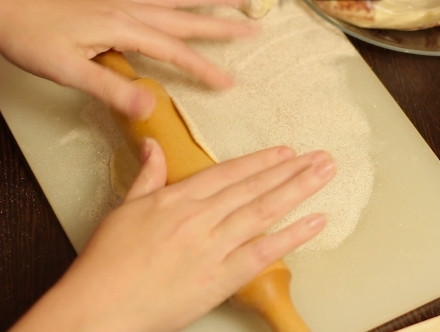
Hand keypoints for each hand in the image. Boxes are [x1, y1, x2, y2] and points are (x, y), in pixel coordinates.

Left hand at [0, 0, 256, 118]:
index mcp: (123, 27)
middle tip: (255, 26)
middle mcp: (129, 7)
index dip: (203, 68)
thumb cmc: (28, 33)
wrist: (2, 2)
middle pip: (187, 16)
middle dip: (223, 23)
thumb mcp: (66, 69)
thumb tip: (150, 109)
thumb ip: (110, 88)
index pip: (175, 52)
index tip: (228, 82)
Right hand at [11, 139, 335, 330]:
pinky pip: (264, 252)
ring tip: (324, 174)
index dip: (261, 161)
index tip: (286, 152)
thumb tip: (152, 146)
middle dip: (291, 170)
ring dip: (298, 190)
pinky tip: (316, 221)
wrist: (99, 307)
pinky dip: (292, 236)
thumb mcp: (124, 209)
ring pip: (264, 211)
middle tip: (320, 157)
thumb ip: (147, 176)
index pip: (229, 173)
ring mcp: (213, 247)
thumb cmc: (107, 262)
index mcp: (178, 199)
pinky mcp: (221, 277)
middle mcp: (201, 217)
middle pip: (254, 188)